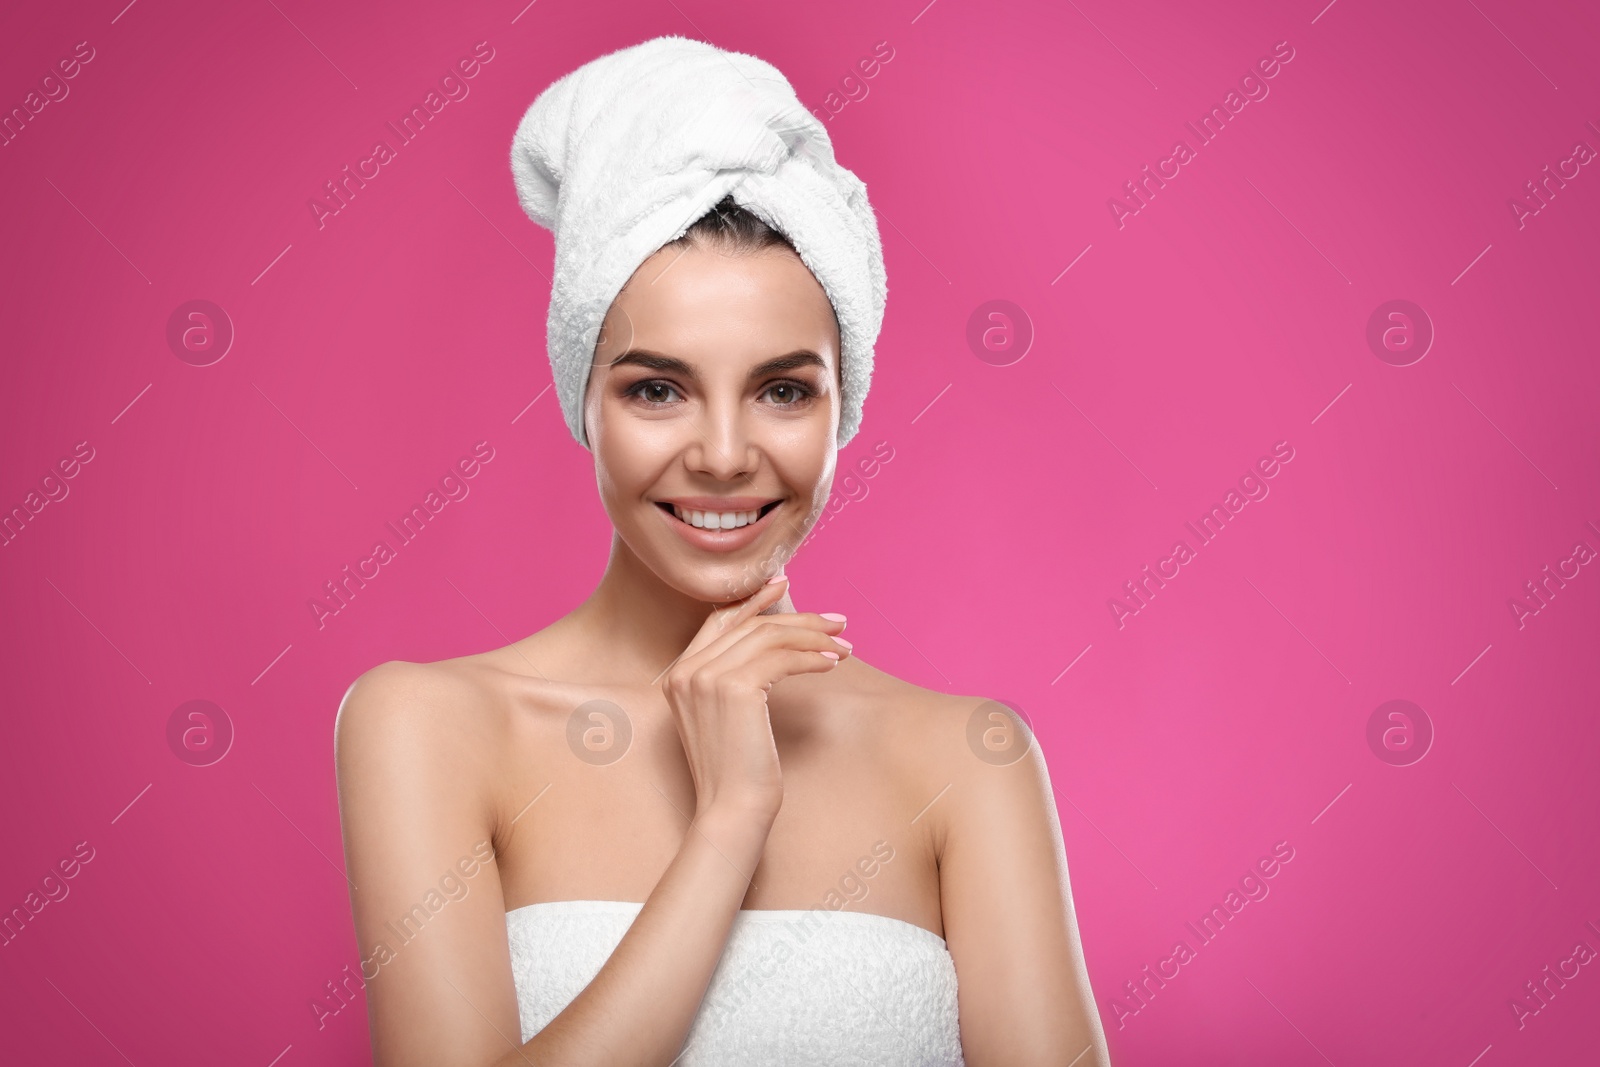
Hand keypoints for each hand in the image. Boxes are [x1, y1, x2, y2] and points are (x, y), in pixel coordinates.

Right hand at [660, 575, 850, 819]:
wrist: (730, 811)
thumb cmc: (737, 772)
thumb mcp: (728, 717)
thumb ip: (734, 679)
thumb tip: (776, 644)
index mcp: (677, 675)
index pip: (718, 620)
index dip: (753, 600)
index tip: (784, 584)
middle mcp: (685, 671)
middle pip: (750, 625)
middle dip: (799, 618)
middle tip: (837, 622)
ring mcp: (706, 678)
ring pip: (769, 637)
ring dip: (814, 637)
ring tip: (844, 646)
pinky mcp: (735, 689)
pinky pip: (782, 658)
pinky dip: (812, 656)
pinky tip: (833, 663)